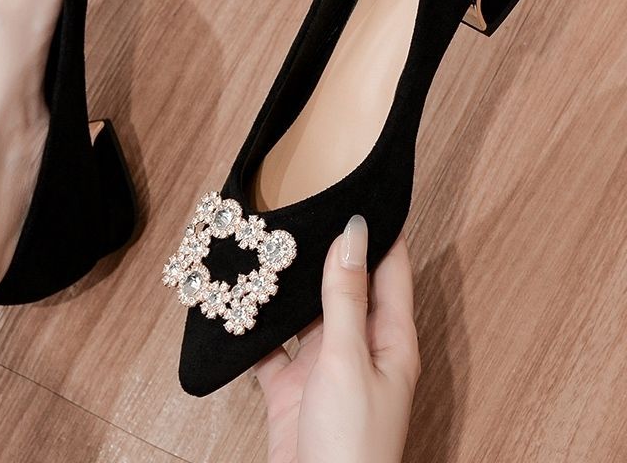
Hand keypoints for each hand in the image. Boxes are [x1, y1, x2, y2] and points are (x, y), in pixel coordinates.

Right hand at [254, 217, 419, 462]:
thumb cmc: (352, 442)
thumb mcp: (348, 359)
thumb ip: (346, 296)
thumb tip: (353, 234)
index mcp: (390, 338)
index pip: (389, 268)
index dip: (377, 230)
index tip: (356, 190)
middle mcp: (358, 346)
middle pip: (342, 285)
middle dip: (321, 250)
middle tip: (297, 209)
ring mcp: (323, 365)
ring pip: (304, 312)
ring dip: (286, 286)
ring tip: (265, 245)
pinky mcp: (290, 385)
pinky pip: (270, 345)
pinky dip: (254, 326)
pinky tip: (236, 301)